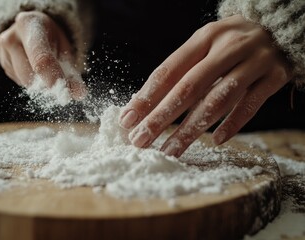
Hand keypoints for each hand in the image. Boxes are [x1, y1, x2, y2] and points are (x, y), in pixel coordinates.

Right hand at [0, 11, 86, 99]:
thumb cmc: (51, 38)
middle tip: (62, 86)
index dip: (54, 78)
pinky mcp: (3, 64)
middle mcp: (12, 37)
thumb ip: (72, 73)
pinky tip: (34, 68)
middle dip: (47, 85)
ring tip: (46, 69)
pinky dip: (31, 81)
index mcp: (29, 25)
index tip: (65, 93)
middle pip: (29, 74)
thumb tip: (79, 94)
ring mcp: (4, 51)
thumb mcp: (64, 49)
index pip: (41, 58)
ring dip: (39, 84)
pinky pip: (20, 82)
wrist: (31, 27)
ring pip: (24, 81)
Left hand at [119, 15, 291, 156]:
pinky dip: (232, 125)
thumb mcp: (205, 45)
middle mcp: (228, 47)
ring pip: (218, 100)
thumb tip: (145, 105)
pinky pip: (250, 105)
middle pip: (189, 87)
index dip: (146, 97)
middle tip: (140, 140)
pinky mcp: (275, 77)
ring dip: (191, 129)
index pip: (169, 70)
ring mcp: (254, 62)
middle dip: (161, 117)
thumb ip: (181, 71)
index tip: (128, 120)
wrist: (280, 28)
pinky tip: (215, 141)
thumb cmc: (230, 43)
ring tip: (170, 150)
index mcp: (205, 38)